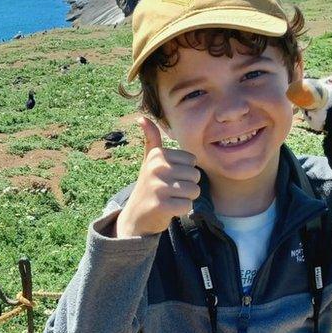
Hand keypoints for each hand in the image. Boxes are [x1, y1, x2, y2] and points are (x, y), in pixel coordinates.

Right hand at [115, 117, 201, 237]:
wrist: (136, 215)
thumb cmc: (148, 185)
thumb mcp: (149, 161)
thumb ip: (151, 139)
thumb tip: (141, 117)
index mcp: (158, 155)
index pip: (192, 161)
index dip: (185, 172)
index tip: (169, 177)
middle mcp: (157, 168)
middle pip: (195, 176)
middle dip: (187, 186)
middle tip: (170, 191)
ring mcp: (158, 187)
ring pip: (194, 191)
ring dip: (185, 198)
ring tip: (170, 198)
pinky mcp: (161, 205)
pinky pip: (188, 205)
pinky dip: (182, 210)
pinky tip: (169, 209)